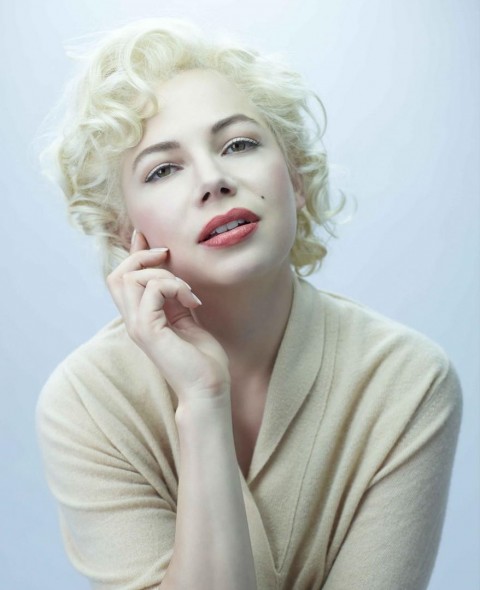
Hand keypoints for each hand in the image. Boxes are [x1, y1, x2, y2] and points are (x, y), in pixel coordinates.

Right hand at [107, 231, 229, 403]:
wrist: (208, 389)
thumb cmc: (202, 359)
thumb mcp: (187, 319)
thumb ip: (174, 298)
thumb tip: (172, 275)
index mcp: (141, 318)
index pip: (123, 279)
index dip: (133, 252)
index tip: (144, 234)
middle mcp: (134, 321)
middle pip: (117, 274)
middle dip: (142, 257)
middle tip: (169, 258)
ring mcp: (138, 326)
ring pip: (130, 278)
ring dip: (163, 275)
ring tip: (188, 292)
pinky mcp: (149, 331)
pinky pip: (152, 290)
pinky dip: (174, 287)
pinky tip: (192, 302)